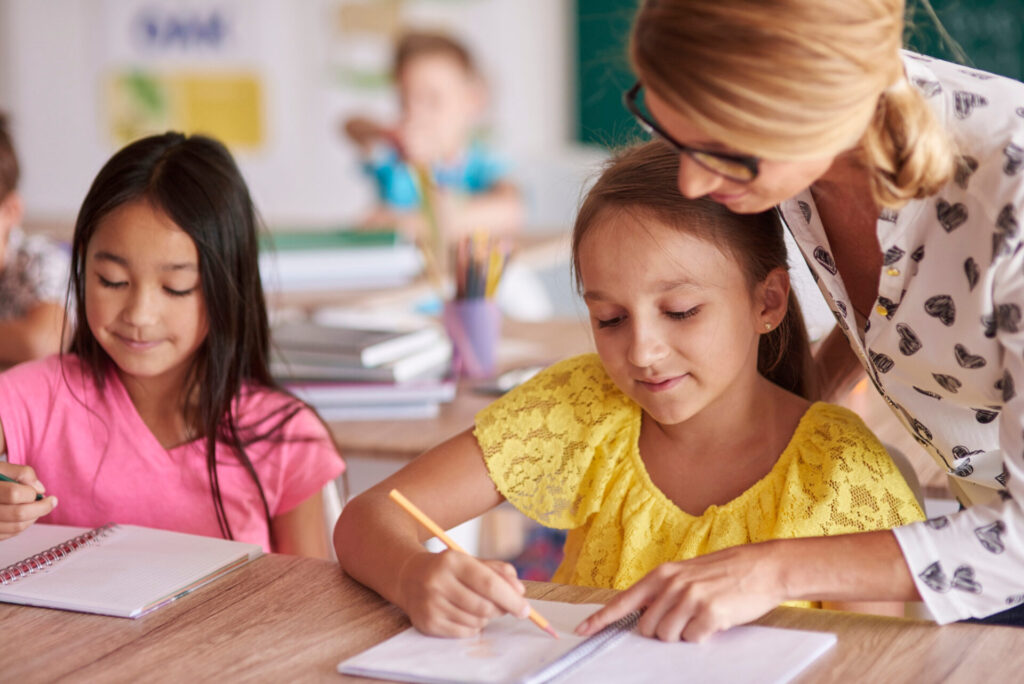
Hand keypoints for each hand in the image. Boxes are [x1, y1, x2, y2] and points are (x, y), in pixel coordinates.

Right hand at [0, 463, 56, 539]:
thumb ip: (21, 473)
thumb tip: (40, 489)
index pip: (14, 494)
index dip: (31, 493)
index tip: (38, 491)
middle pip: (18, 513)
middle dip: (41, 508)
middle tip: (51, 501)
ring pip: (15, 527)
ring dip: (33, 518)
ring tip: (38, 509)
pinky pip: (8, 535)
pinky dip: (21, 527)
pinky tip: (25, 517)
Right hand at [396, 549, 530, 636]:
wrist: (409, 577)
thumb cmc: (448, 570)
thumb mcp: (471, 561)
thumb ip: (498, 572)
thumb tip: (519, 591)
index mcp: (452, 561)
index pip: (488, 583)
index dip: (510, 599)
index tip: (525, 610)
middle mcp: (437, 582)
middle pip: (484, 607)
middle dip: (500, 610)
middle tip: (504, 607)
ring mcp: (430, 604)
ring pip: (475, 622)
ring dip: (485, 618)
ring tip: (478, 606)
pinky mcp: (427, 622)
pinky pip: (463, 633)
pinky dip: (472, 627)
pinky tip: (465, 614)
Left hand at [575, 544, 783, 642]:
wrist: (763, 567)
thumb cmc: (725, 572)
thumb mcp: (687, 573)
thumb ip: (663, 591)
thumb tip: (643, 616)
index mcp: (662, 575)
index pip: (623, 601)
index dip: (601, 618)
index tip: (583, 630)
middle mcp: (672, 585)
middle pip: (647, 629)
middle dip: (662, 631)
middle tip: (685, 618)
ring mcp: (690, 599)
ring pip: (668, 636)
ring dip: (684, 634)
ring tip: (702, 616)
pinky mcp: (710, 613)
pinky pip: (694, 639)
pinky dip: (703, 635)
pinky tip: (716, 619)